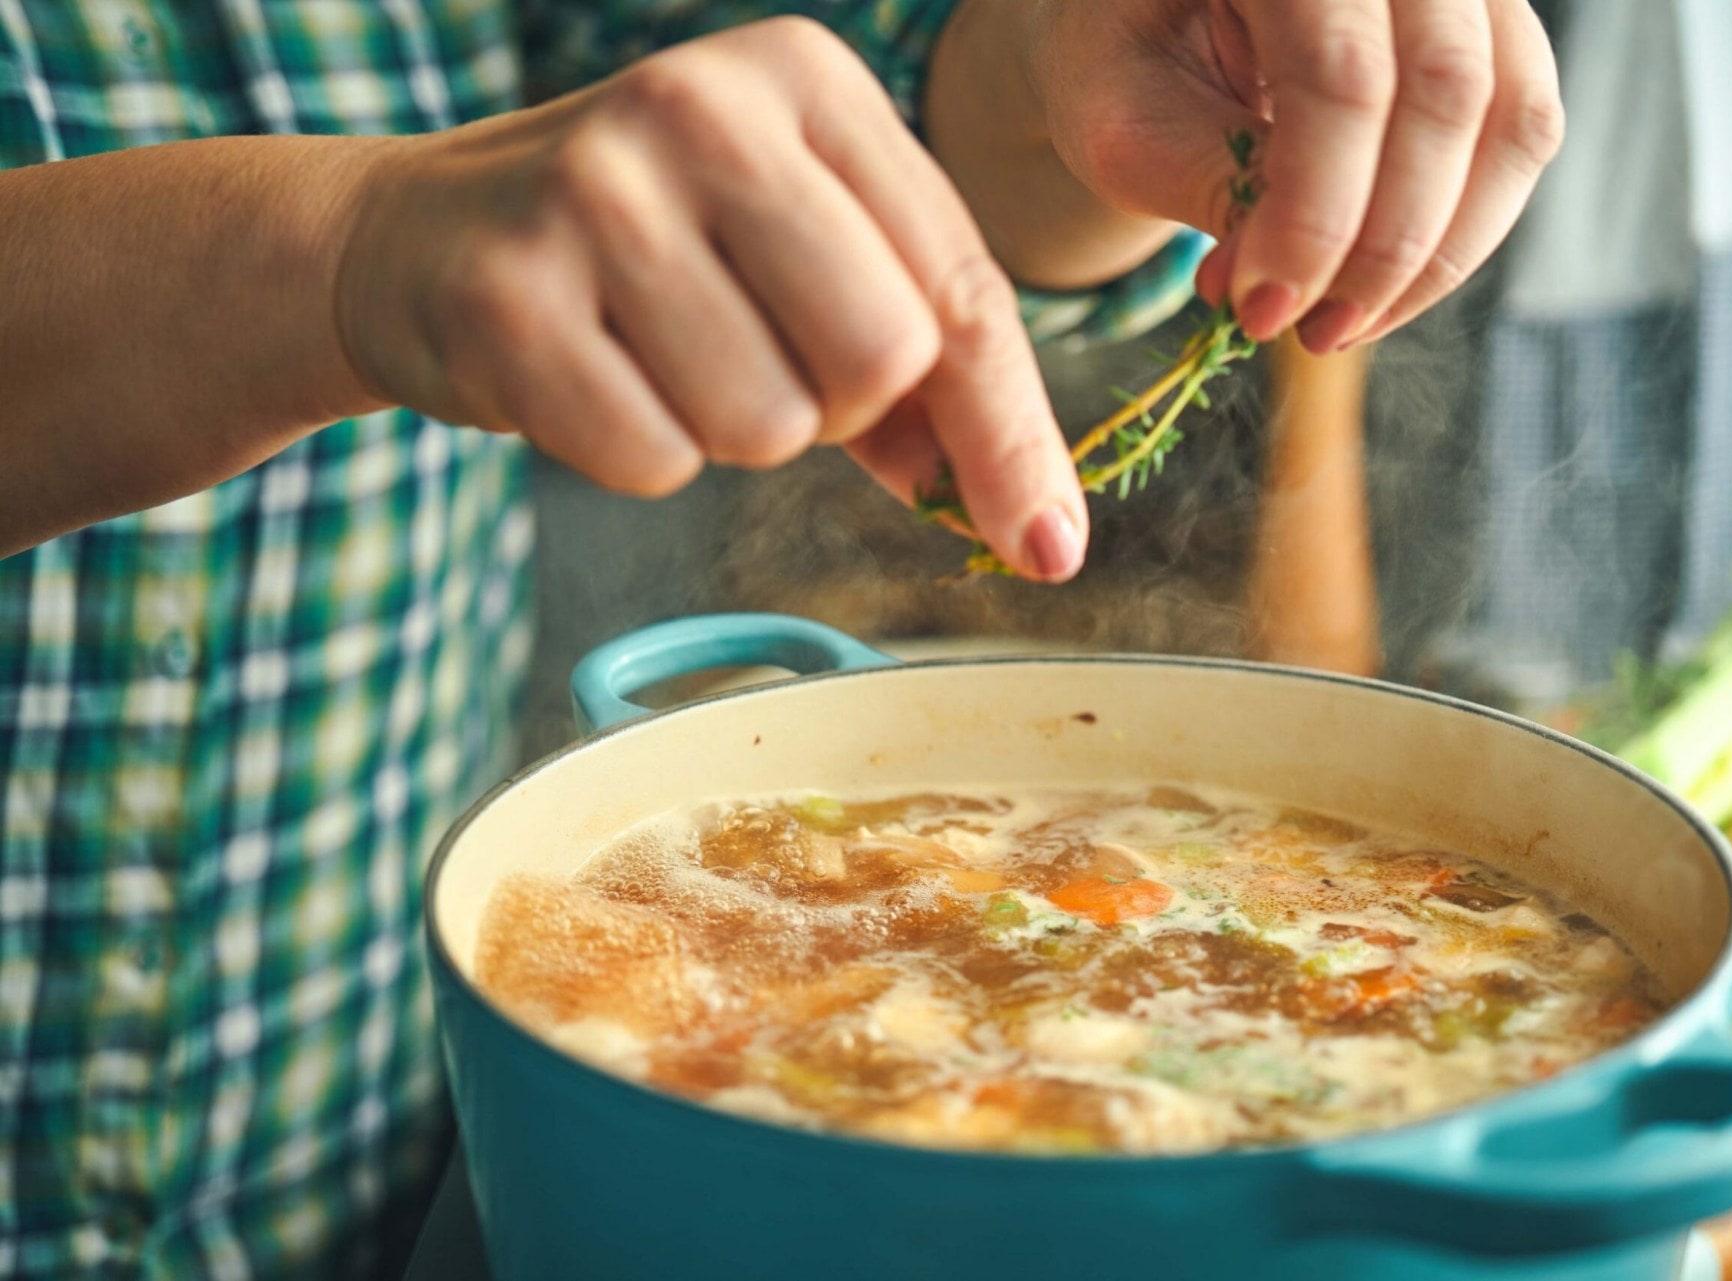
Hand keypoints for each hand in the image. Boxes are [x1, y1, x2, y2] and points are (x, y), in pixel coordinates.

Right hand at [335, 17, 1088, 580]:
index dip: (1010, 433)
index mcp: (805, 78)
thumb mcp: (799, 260)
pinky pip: (655, 461)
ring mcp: (594, 191)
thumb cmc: (652, 257)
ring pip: (769, 427)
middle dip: (838, 412)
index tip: (1046, 544)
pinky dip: (640, 454)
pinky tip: (591, 377)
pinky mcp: (506, 292)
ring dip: (731, 434)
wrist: (417, 237)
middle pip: (881, 359)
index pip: (961, 287)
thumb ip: (925, 372)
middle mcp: (703, 106)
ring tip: (659, 357)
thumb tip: (1032, 524)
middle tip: (759, 366)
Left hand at [1024, 0, 1563, 349]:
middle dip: (1381, 247)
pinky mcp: (1498, 24)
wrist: (1165, 17)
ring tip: (1339, 324)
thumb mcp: (1127, 121)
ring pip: (1511, 118)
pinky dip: (1461, 230)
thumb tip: (1286, 291)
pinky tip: (1375, 285)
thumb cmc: (1132, 56)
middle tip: (1306, 333)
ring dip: (1435, 253)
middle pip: (1443, 92)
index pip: (1339, 75)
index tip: (1261, 310)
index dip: (1313, 215)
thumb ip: (1209, 186)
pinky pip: (1523, 134)